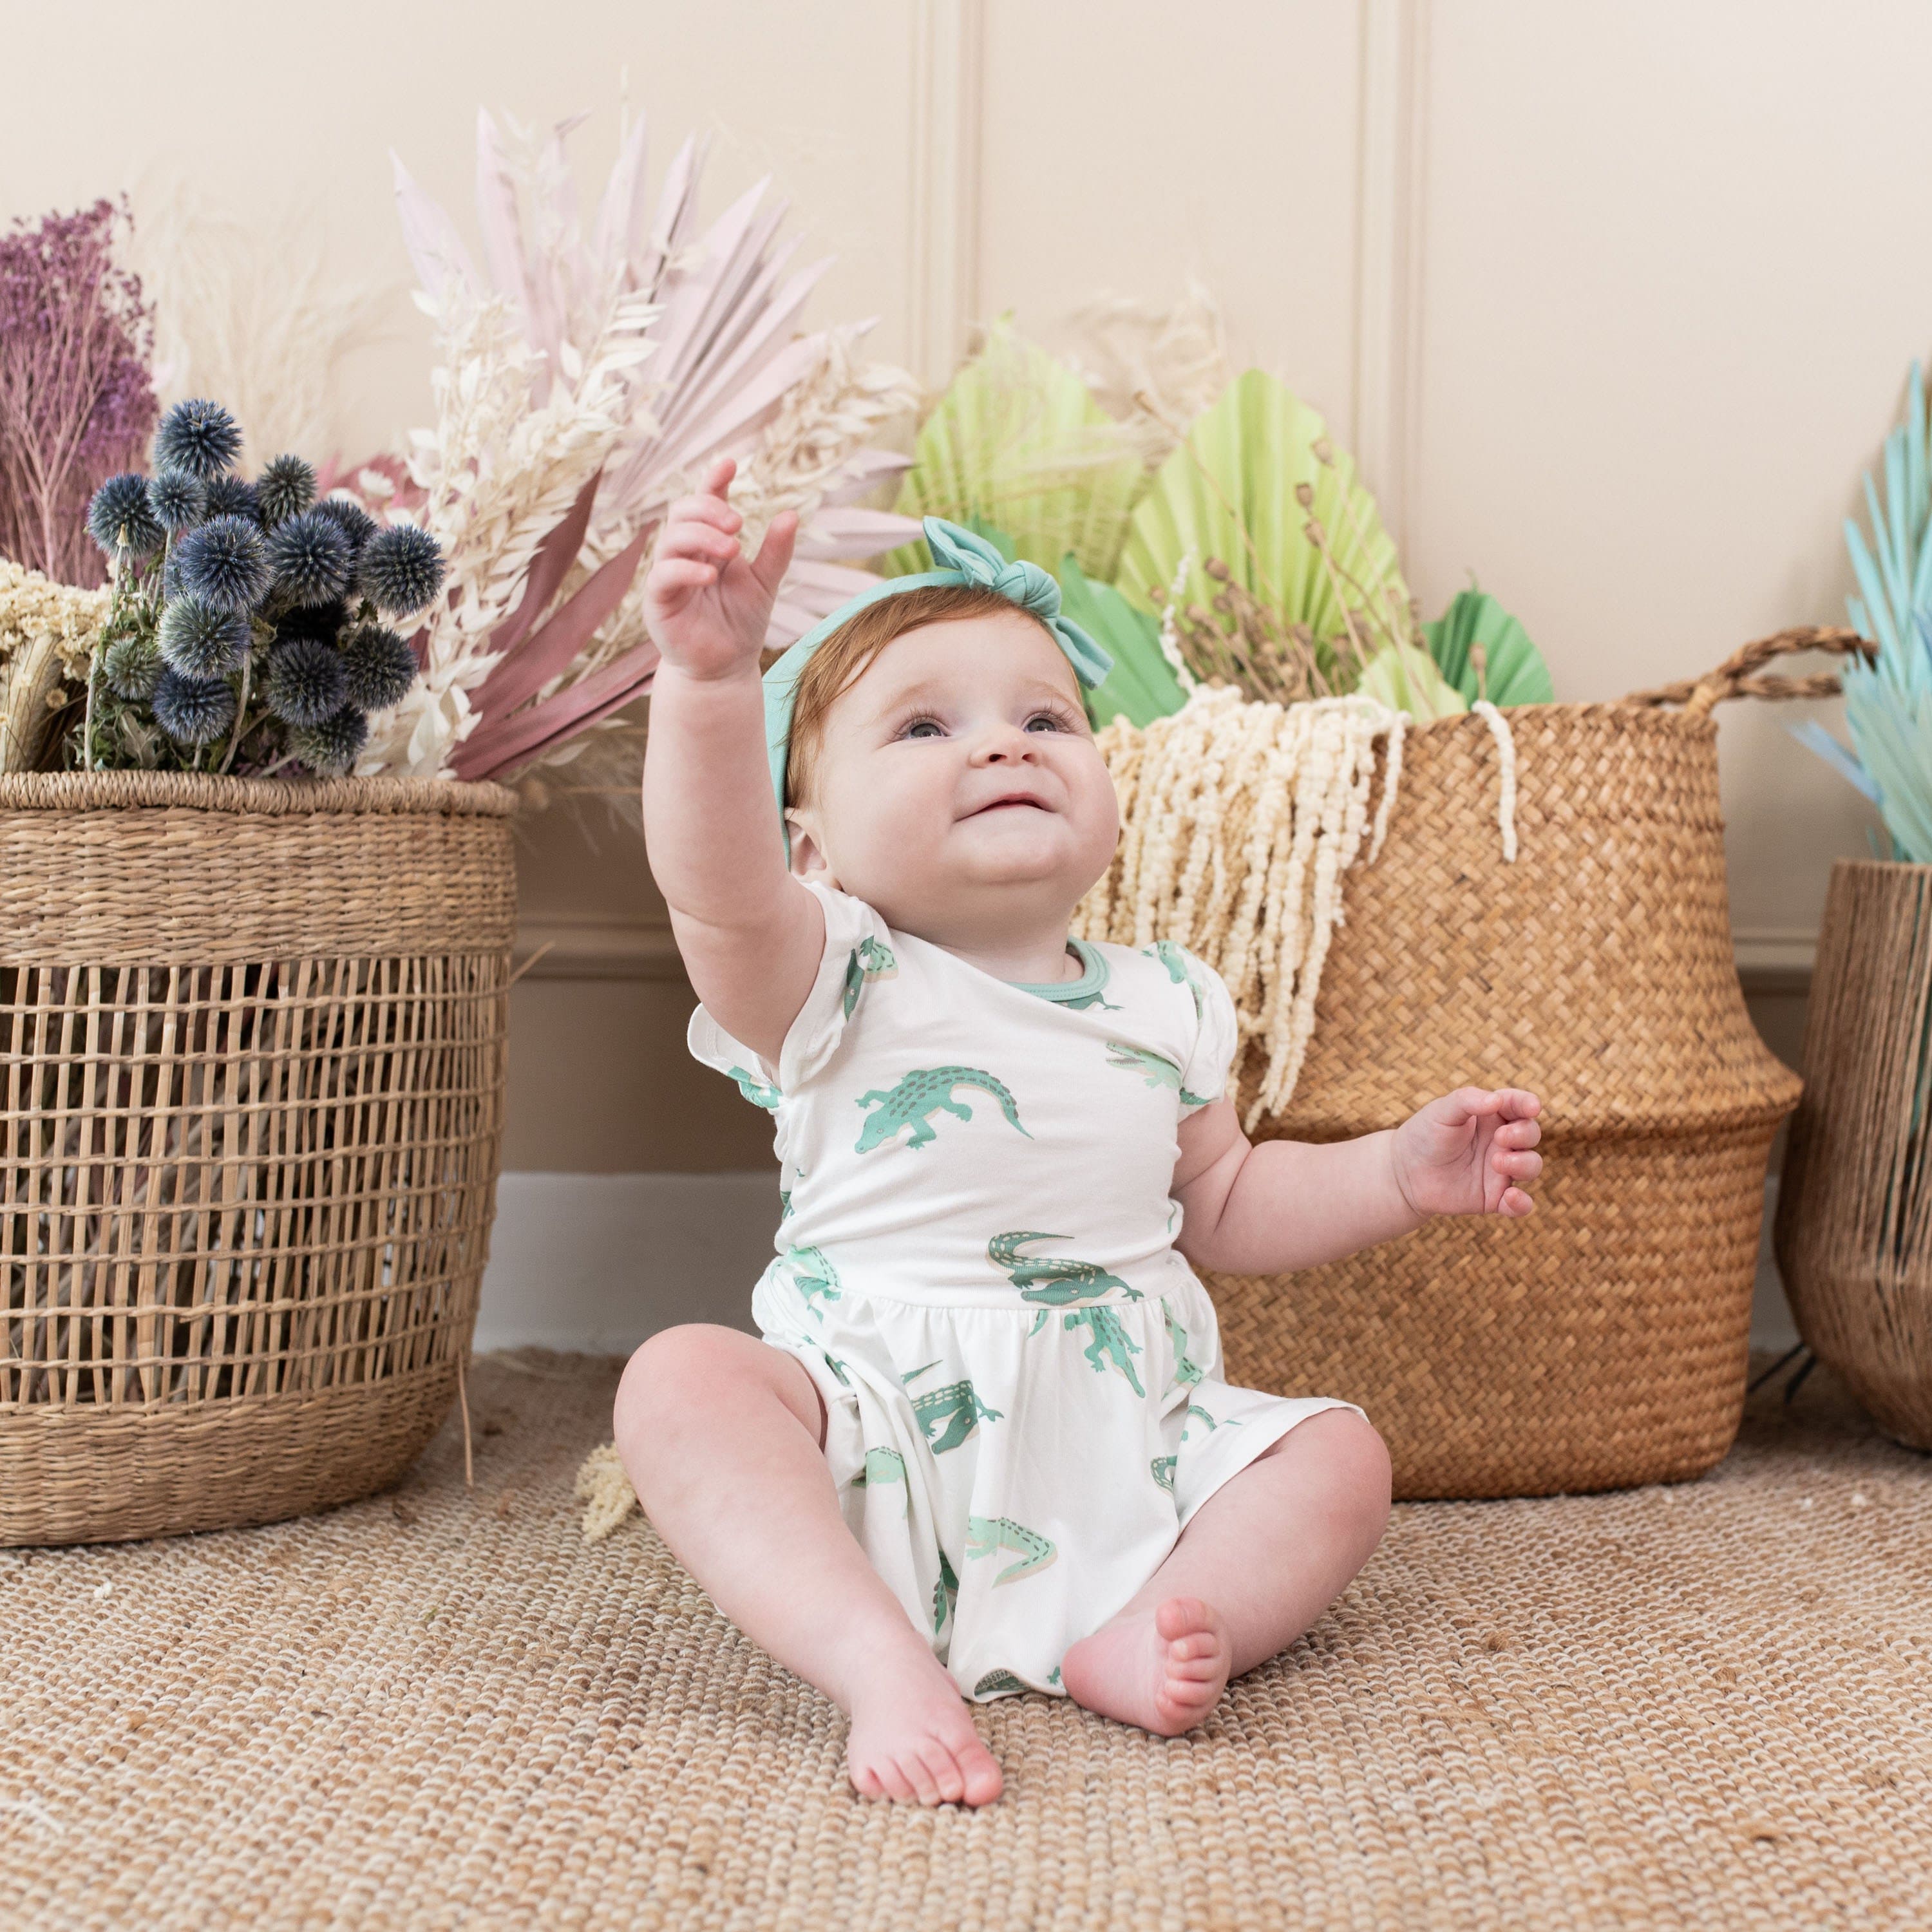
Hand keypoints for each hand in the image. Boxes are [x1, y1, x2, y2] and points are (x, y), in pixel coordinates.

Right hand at [643, 456, 797, 681]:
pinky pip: (663, 575)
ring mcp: (668, 576)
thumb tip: (791, 514)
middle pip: (683, 513)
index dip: (713, 481)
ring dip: (701, 537)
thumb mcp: (765, 584)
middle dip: (708, 509)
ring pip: (671, 539)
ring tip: (733, 549)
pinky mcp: (658, 601)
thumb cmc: (741, 625)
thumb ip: (775, 552)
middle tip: (738, 524)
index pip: (704, 504)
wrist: (725, 669)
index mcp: (707, 545)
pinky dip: (686, 570)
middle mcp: (684, 555)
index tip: (729, 463)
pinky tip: (711, 575)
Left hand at [1388, 1086, 1542, 1219]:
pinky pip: (1519, 1204)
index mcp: (1491, 1116)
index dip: (1528, 1104)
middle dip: (1524, 1134)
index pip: (1519, 1105)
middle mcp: (1501, 1142)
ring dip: (1524, 1163)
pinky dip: (1522, 1203)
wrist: (1404, 1173)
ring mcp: (1500, 1170)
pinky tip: (1510, 1198)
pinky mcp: (1494, 1198)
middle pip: (1531, 1134)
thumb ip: (1467, 1100)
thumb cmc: (1424, 1135)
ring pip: (1531, 1165)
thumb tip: (1496, 1100)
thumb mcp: (1441, 1111)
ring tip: (1497, 1162)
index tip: (1532, 1107)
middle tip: (1501, 1138)